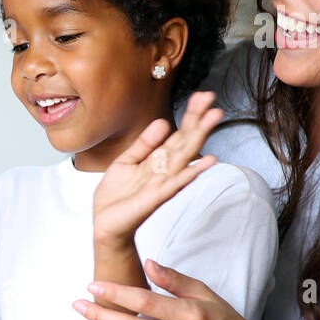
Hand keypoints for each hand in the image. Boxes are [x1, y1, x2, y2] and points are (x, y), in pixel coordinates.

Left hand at [91, 91, 222, 247]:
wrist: (105, 224)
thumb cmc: (116, 197)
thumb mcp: (126, 162)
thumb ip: (144, 144)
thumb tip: (163, 122)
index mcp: (156, 161)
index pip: (178, 134)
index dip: (189, 115)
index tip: (203, 96)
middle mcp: (163, 170)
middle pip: (184, 140)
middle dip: (198, 119)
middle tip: (212, 98)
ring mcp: (162, 183)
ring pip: (184, 155)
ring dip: (199, 136)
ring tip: (214, 117)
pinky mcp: (155, 197)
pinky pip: (176, 182)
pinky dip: (191, 172)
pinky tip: (208, 161)